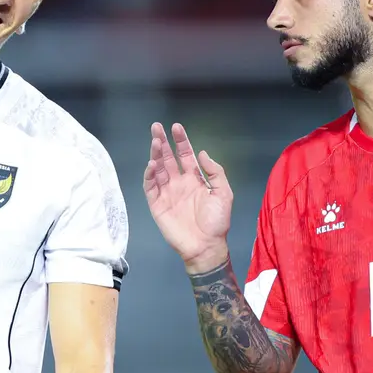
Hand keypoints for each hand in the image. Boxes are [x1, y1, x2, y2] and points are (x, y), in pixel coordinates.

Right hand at [142, 122, 232, 271]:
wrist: (206, 246)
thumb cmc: (217, 221)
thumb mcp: (223, 193)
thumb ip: (215, 172)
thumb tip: (202, 153)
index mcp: (194, 179)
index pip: (185, 155)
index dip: (181, 141)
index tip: (176, 127)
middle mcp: (179, 182)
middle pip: (168, 158)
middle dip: (162, 142)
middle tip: (156, 127)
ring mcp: (167, 193)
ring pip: (158, 169)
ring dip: (155, 155)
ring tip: (155, 142)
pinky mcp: (157, 204)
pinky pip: (151, 187)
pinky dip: (149, 175)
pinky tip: (152, 164)